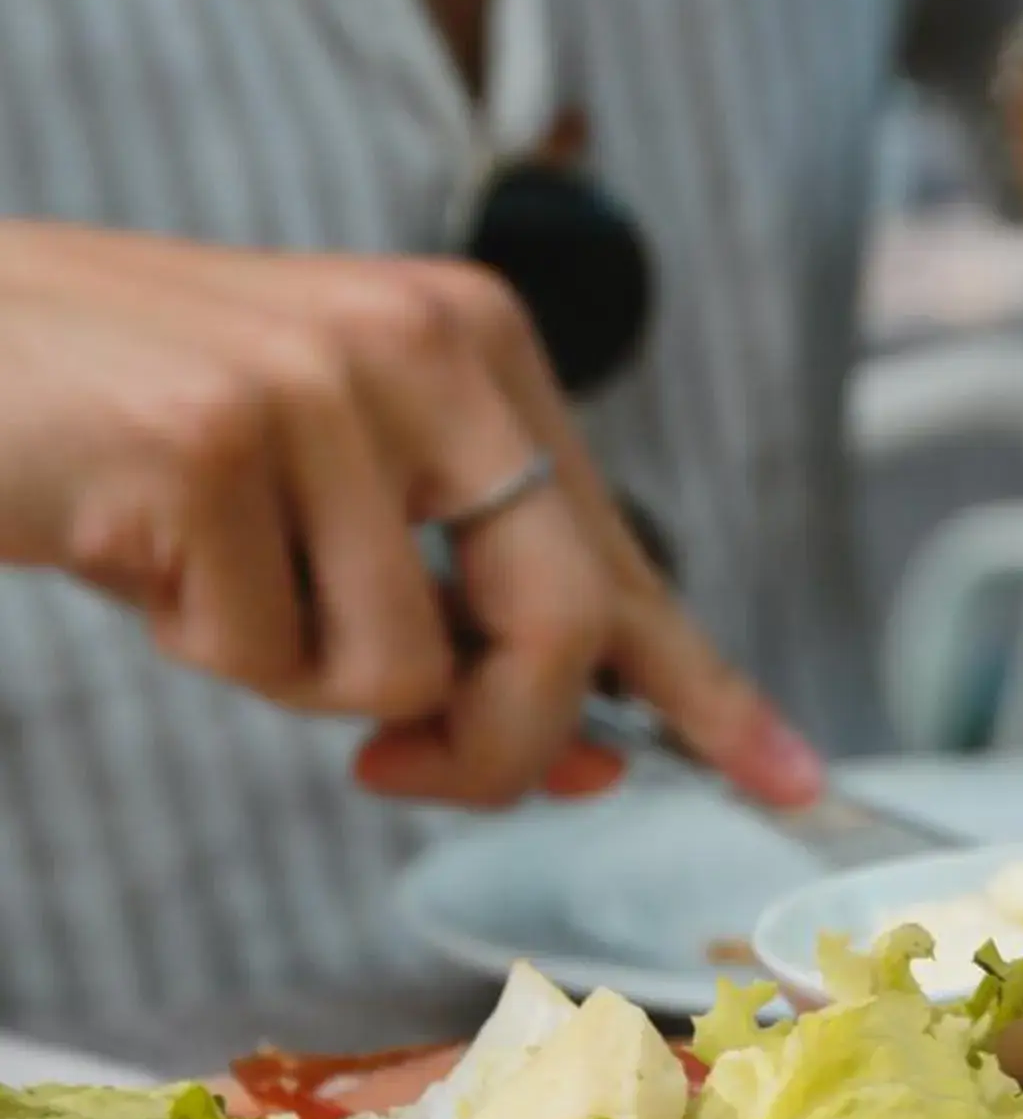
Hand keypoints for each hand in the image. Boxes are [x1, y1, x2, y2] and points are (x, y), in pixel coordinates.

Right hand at [0, 227, 822, 812]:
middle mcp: (426, 342)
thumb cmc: (135, 438)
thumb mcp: (323, 508)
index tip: (790, 776)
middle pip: (561, 625)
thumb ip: (457, 613)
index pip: (615, 548)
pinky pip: (268, 653)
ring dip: (288, 671)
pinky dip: (198, 643)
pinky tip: (136, 544)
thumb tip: (593, 755)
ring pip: (398, 669)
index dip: (701, 682)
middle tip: (399, 771)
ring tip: (201, 564)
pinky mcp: (216, 440)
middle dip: (499, 745)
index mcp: (473, 342)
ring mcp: (325, 383)